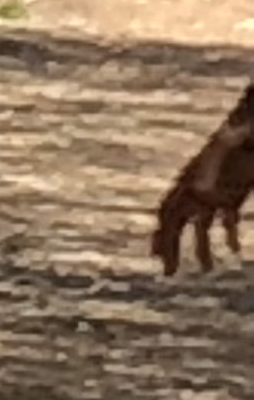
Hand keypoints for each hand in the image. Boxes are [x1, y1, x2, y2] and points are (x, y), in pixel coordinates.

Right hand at [153, 110, 253, 272]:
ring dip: (201, 246)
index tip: (155, 255)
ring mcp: (216, 191)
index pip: (168, 210)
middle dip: (171, 246)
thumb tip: (201, 193)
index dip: (160, 232)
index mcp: (190, 179)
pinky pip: (226, 219)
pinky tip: (233, 250)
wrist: (253, 126)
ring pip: (201, 224)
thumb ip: (214, 169)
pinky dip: (226, 235)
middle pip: (178, 221)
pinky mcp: (234, 193)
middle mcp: (198, 188)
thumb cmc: (243, 134)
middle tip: (168, 273)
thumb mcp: (228, 149)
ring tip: (206, 269)